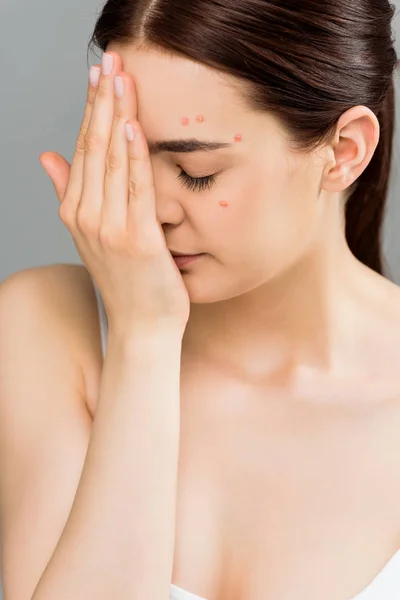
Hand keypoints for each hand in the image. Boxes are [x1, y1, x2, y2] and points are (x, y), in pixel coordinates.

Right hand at [39, 51, 190, 335]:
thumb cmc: (126, 281)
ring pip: (111, 163)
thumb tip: (48, 156)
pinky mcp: (136, 240)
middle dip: (103, 102)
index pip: (82, 150)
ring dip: (117, 118)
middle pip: (94, 149)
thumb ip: (70, 192)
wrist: (142, 326)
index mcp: (75, 212)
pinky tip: (135, 127)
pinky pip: (135, 190)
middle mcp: (86, 217)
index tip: (99, 75)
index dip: (91, 110)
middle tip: (111, 61)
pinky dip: (135, 157)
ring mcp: (109, 229)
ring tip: (123, 79)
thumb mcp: (92, 235)